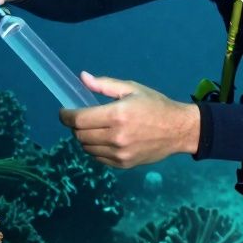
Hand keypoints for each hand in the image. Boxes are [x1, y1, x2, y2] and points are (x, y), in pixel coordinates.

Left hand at [60, 72, 200, 168]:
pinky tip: (104, 139)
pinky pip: (98, 158)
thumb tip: (82, 78)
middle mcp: (116, 137)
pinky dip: (95, 148)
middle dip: (75, 126)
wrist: (178, 130)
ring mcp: (119, 153)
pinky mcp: (123, 164)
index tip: (64, 112)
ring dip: (84, 138)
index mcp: (117, 115)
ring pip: (87, 148)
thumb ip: (105, 85)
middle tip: (81, 118)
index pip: (79, 120)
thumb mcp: (132, 88)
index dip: (66, 116)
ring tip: (93, 129)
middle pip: (80, 135)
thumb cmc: (155, 105)